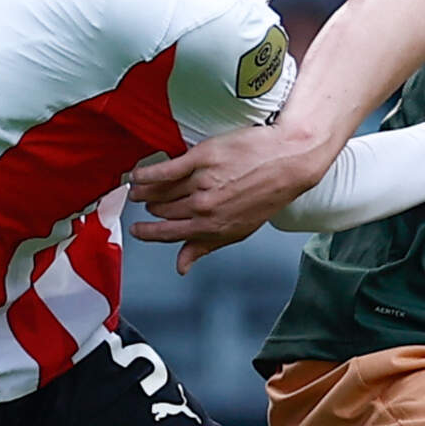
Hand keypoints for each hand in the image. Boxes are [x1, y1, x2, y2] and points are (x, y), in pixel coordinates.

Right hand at [129, 124, 333, 269]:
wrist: (287, 160)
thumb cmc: (268, 193)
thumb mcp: (238, 229)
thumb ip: (204, 246)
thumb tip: (182, 267)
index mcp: (212, 228)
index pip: (169, 234)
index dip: (148, 234)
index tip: (137, 232)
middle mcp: (204, 208)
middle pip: (164, 211)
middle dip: (152, 209)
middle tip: (145, 203)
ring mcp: (201, 183)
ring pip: (161, 192)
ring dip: (145, 192)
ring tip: (137, 190)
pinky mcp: (200, 159)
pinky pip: (165, 171)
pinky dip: (147, 175)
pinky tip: (137, 176)